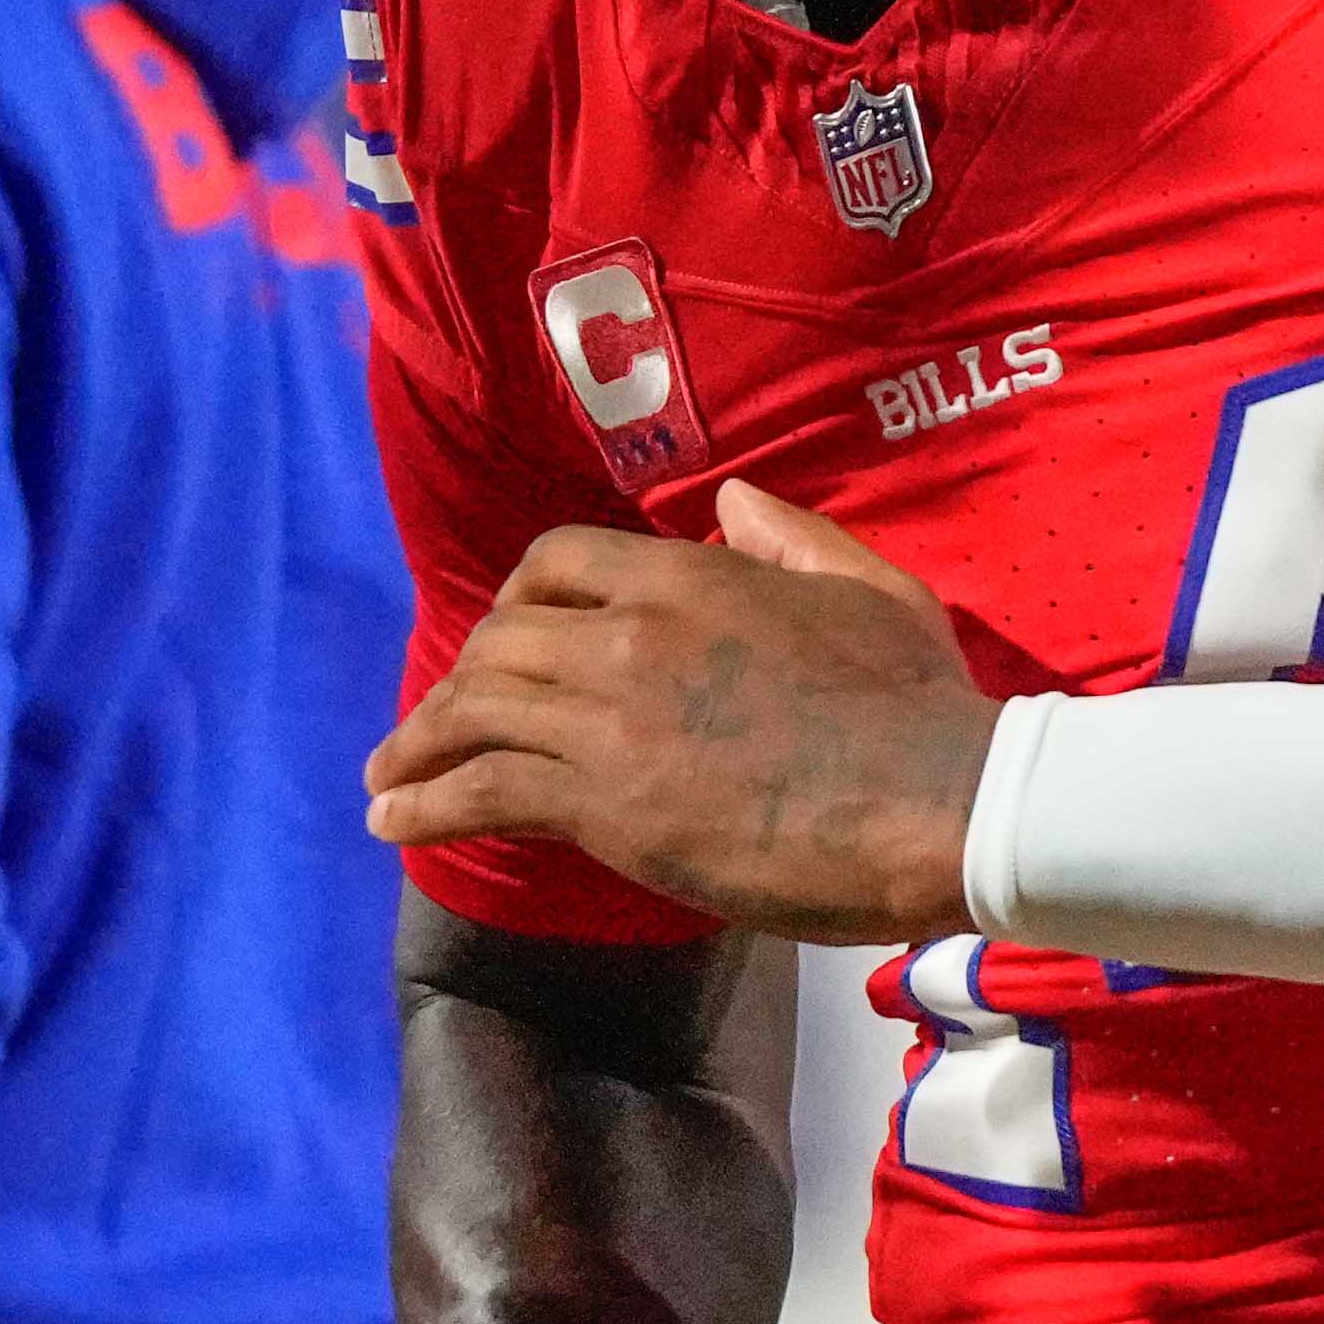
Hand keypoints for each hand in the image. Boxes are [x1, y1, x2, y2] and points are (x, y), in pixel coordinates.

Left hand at [366, 484, 993, 942]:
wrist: (939, 802)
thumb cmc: (920, 706)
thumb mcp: (867, 590)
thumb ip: (792, 540)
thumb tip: (732, 503)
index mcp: (687, 577)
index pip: (556, 562)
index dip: (516, 602)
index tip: (502, 638)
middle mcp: (629, 634)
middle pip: (500, 640)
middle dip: (459, 681)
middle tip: (441, 721)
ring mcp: (610, 719)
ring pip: (475, 711)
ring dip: (417, 744)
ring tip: (384, 777)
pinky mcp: (606, 804)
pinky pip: (484, 791)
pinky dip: (424, 802)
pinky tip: (392, 820)